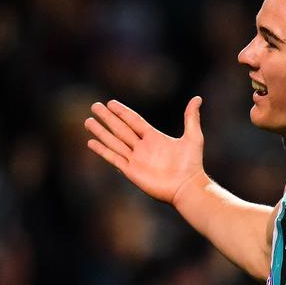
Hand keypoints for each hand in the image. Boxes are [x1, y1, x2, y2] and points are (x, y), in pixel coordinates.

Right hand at [84, 96, 203, 204]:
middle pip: (120, 128)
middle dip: (107, 118)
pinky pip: (114, 158)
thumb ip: (191, 117)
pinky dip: (102, 150)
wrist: (187, 186)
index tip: (110, 103)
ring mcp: (136, 159)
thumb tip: (197, 98)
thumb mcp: (193, 137)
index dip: (122, 112)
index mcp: (154, 137)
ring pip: (114, 141)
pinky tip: (91, 143)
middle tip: (94, 106)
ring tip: (87, 121)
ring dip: (101, 132)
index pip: (134, 121)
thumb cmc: (192, 164)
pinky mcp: (131, 171)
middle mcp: (142, 147)